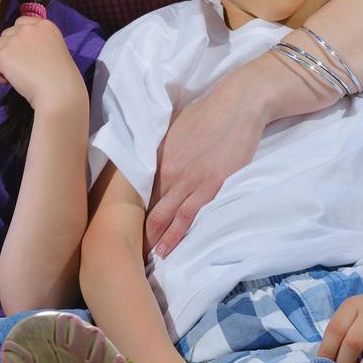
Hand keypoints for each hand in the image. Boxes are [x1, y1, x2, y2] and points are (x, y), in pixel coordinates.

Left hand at [0, 16, 87, 116]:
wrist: (59, 92)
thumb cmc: (62, 78)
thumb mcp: (55, 50)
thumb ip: (39, 43)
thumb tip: (20, 51)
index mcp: (45, 25)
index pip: (21, 23)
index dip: (19, 40)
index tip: (26, 56)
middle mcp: (28, 28)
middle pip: (7, 35)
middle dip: (10, 50)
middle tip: (21, 68)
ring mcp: (14, 40)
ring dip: (1, 61)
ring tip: (13, 77)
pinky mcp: (3, 55)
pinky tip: (5, 81)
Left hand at [144, 75, 264, 257]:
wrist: (237, 105)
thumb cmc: (209, 112)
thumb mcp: (177, 126)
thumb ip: (166, 146)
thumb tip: (157, 158)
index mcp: (160, 155)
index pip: (141, 189)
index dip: (133, 209)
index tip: (124, 226)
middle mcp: (169, 169)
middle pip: (150, 206)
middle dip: (141, 228)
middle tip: (132, 249)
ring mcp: (189, 180)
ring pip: (167, 216)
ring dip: (157, 238)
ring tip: (150, 257)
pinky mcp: (211, 186)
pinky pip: (189, 216)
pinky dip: (178, 234)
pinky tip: (170, 247)